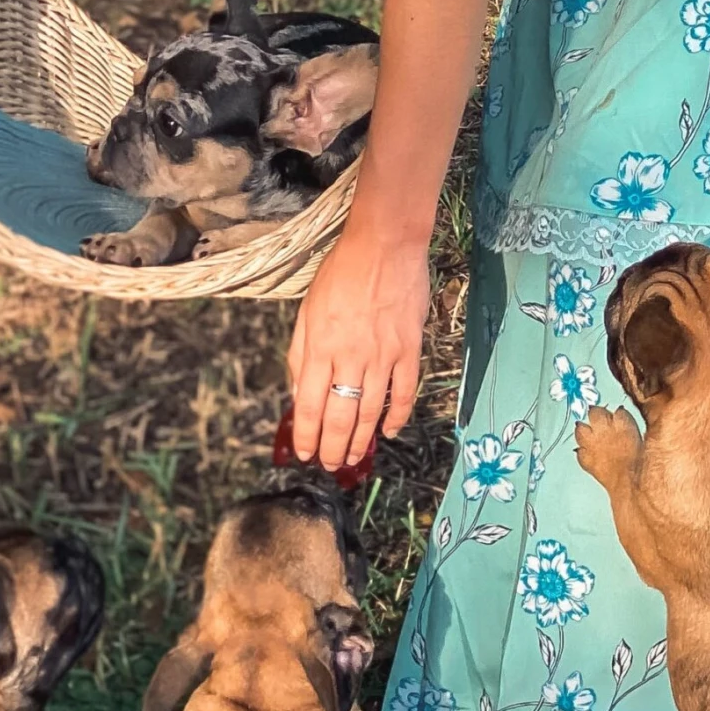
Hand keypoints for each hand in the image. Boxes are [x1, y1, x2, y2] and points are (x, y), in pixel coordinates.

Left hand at [287, 226, 429, 473]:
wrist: (384, 246)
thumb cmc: (341, 272)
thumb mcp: (307, 310)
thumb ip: (301, 354)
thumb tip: (300, 393)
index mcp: (320, 347)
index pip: (310, 405)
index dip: (307, 436)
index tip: (305, 453)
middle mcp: (350, 357)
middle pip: (340, 416)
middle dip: (333, 448)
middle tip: (330, 465)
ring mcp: (383, 356)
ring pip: (370, 411)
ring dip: (360, 440)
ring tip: (354, 457)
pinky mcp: (409, 350)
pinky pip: (404, 393)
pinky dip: (397, 417)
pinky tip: (389, 431)